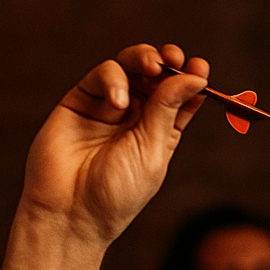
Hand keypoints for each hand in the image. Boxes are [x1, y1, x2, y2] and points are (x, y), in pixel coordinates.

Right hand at [19, 43, 209, 246]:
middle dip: (167, 62)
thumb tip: (194, 77)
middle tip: (173, 58)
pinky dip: (113, 80)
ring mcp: (108, 107)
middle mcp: (135, 117)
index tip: (200, 69)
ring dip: (143, 59)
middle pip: (156, 76)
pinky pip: (102, 76)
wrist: (70, 211)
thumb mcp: (152, 151)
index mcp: (160, 132)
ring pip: (129, 67)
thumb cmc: (116, 193)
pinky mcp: (80, 101)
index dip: (191, 79)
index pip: (181, 97)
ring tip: (152, 66)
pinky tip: (118, 102)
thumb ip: (167, 110)